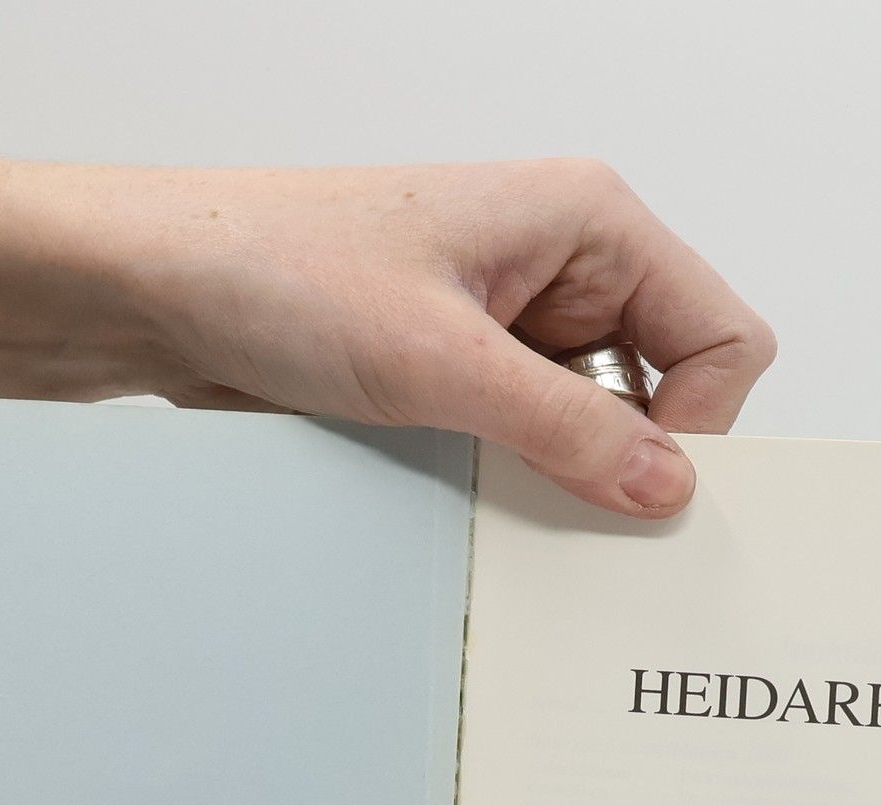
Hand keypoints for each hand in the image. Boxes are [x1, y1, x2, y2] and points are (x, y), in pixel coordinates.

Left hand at [53, 158, 777, 516]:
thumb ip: (566, 428)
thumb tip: (667, 489)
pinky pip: (532, 441)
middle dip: (630, 458)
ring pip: (598, 426)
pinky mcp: (465, 370)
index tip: (638, 490)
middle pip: (671, 389)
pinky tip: (462, 482)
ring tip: (488, 479)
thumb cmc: (277, 266)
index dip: (698, 426)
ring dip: (561, 471)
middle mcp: (564, 266)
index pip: (723, 339)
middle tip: (568, 507)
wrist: (157, 288)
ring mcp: (514, 323)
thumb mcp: (437, 360)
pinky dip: (515, 476)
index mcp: (587, 221)